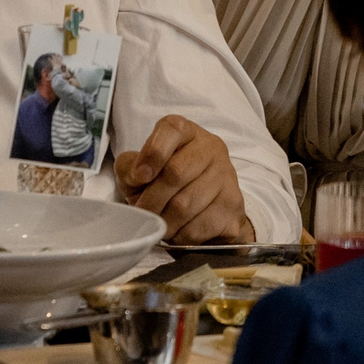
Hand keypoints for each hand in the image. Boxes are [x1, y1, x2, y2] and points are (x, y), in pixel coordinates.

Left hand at [113, 115, 254, 243]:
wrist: (204, 208)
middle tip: (143, 212)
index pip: (171, 129)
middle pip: (175, 173)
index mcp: (185, 132)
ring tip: (159, 223)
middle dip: (152, 200)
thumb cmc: (163, 183)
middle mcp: (210, 148)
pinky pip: (199, 226)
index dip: (152, 153)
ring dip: (164, 221)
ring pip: (186, 205)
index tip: (139, 176)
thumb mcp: (138, 170)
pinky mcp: (233, 204)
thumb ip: (129, 166)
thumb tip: (138, 174)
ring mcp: (226, 175)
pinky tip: (178, 230)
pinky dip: (181, 234)